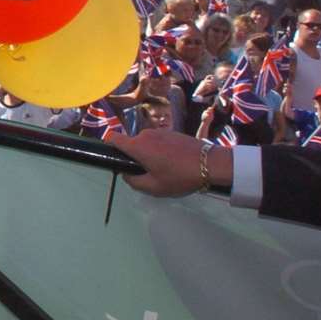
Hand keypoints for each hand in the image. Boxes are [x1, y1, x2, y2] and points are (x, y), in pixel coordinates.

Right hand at [108, 130, 226, 195]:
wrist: (211, 164)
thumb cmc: (179, 176)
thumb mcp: (154, 188)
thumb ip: (134, 182)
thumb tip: (126, 174)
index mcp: (137, 146)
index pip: (112, 138)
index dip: (109, 147)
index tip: (116, 158)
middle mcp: (145, 134)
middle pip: (131, 143)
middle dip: (135, 156)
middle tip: (147, 172)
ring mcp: (160, 131)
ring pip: (146, 142)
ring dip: (149, 153)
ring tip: (164, 168)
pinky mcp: (173, 132)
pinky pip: (159, 141)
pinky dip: (161, 150)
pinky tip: (175, 162)